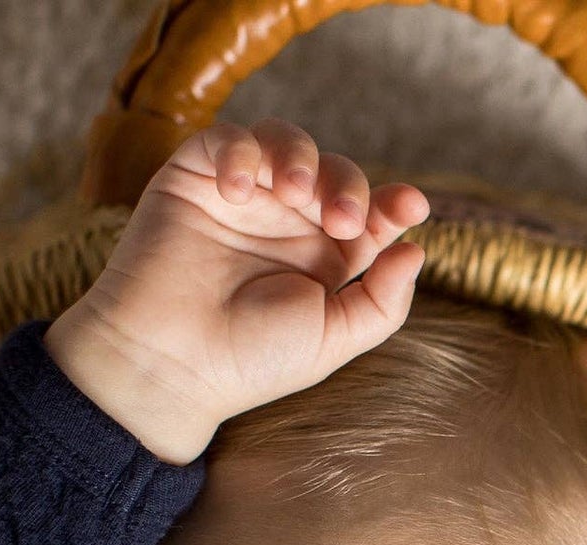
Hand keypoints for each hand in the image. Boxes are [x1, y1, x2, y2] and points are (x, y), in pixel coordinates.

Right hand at [44, 118, 430, 461]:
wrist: (169, 362)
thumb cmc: (250, 360)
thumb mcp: (332, 338)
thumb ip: (382, 301)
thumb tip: (417, 249)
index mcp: (324, 260)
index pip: (370, 214)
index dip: (393, 204)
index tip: (410, 207)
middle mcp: (287, 224)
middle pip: (334, 172)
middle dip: (347, 185)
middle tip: (342, 219)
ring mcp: (243, 198)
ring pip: (286, 144)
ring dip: (300, 158)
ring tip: (294, 191)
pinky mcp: (196, 179)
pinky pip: (227, 139)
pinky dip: (241, 152)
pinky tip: (239, 191)